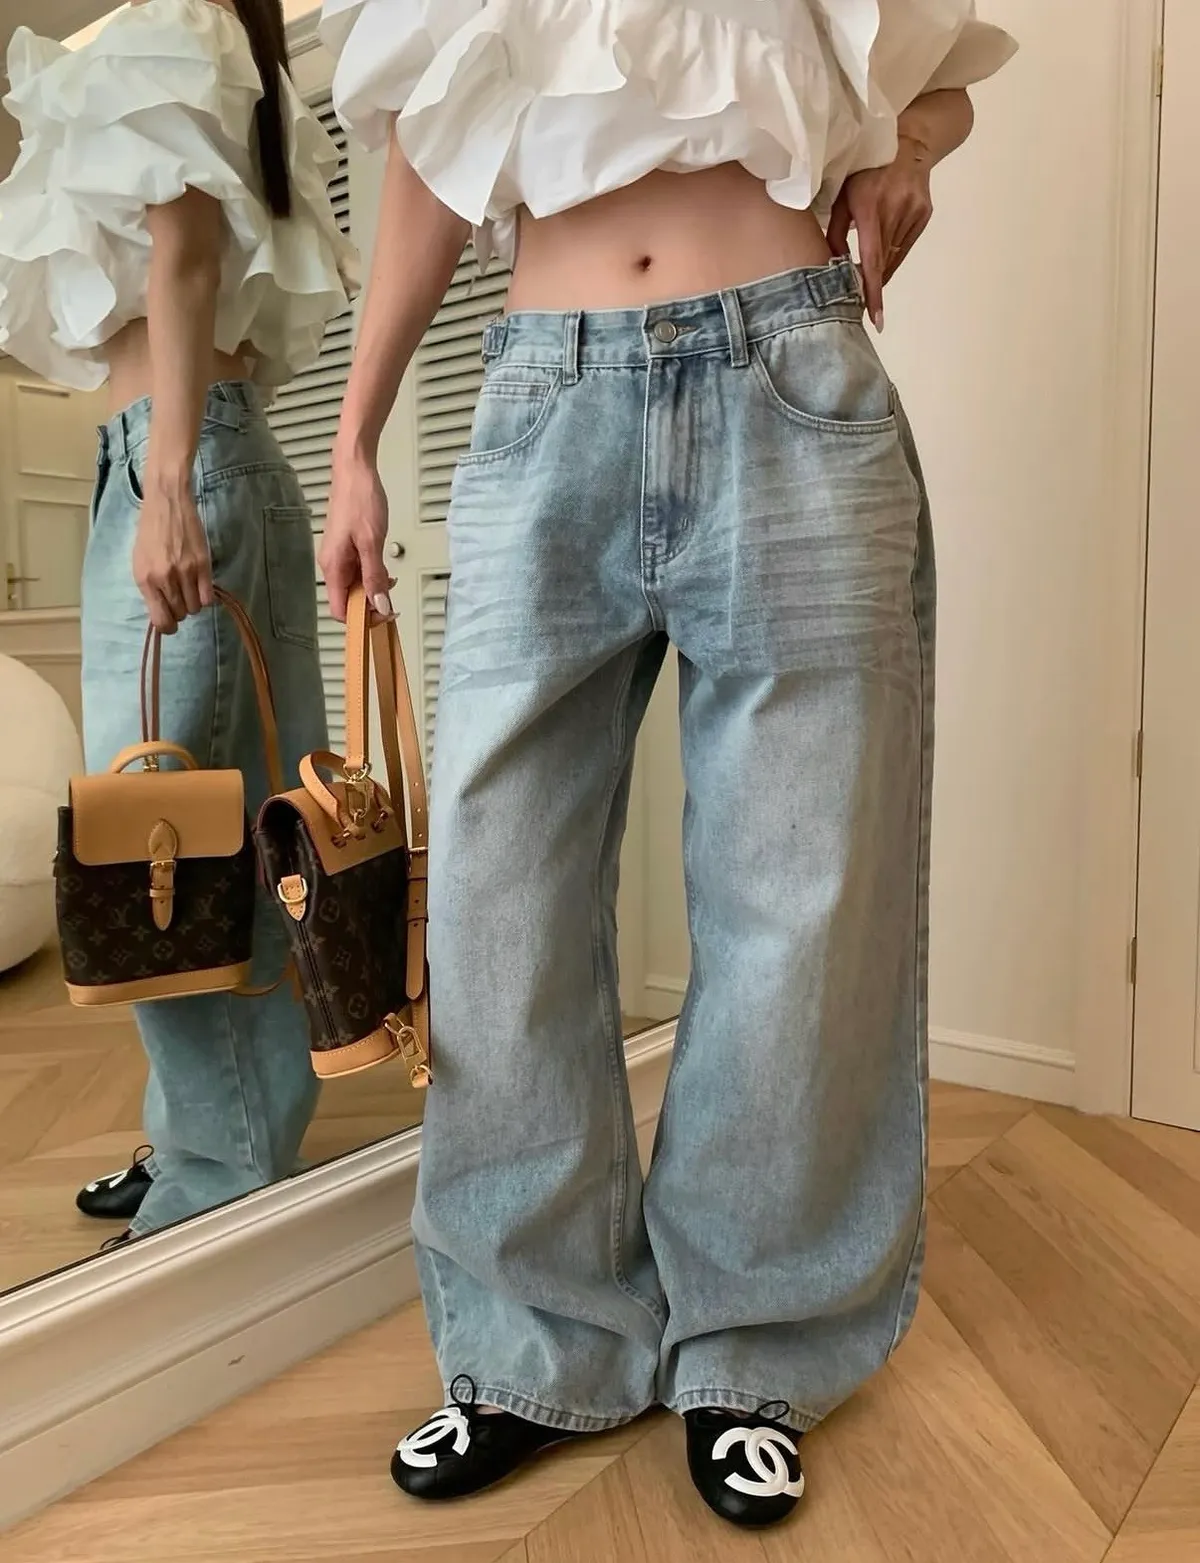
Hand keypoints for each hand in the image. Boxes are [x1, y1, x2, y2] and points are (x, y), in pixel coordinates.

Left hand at [131, 465, 213, 633]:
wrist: (166, 504)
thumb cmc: (150, 532)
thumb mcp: (139, 561)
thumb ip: (149, 587)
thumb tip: (160, 610)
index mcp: (145, 579)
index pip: (160, 619)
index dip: (167, 627)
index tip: (170, 624)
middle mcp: (165, 579)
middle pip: (179, 615)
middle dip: (179, 611)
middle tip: (178, 598)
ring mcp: (186, 573)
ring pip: (195, 608)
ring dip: (192, 603)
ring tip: (189, 589)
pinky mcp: (203, 565)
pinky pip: (208, 597)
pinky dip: (205, 597)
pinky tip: (200, 587)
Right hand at [320, 448, 393, 623]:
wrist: (355, 470)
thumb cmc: (360, 500)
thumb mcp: (372, 542)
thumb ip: (375, 577)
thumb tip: (380, 606)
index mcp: (333, 567)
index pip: (341, 611)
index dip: (362, 619)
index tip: (385, 615)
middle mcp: (331, 565)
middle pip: (348, 601)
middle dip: (371, 604)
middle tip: (393, 599)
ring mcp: (338, 557)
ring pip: (355, 586)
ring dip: (373, 589)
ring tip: (390, 582)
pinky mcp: (345, 548)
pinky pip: (357, 572)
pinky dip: (372, 575)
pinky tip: (384, 570)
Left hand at [826, 136, 934, 331]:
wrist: (909, 144)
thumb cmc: (863, 172)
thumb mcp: (843, 196)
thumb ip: (835, 232)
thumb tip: (832, 267)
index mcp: (869, 205)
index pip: (870, 257)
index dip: (871, 289)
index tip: (874, 317)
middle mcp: (894, 209)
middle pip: (882, 261)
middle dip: (872, 287)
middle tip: (863, 310)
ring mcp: (913, 212)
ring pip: (893, 256)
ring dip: (880, 272)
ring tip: (869, 283)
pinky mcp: (924, 215)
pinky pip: (903, 246)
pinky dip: (891, 257)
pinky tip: (882, 259)